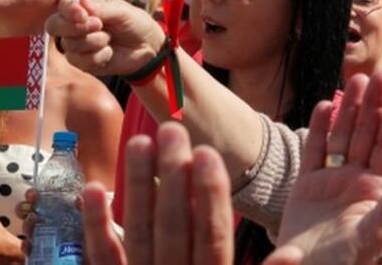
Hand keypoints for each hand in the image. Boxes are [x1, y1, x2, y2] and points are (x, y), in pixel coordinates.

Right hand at [46, 0, 164, 75]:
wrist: (148, 47)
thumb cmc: (135, 23)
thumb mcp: (122, 11)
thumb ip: (101, 9)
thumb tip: (79, 0)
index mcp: (83, 6)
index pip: (62, 5)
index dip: (68, 10)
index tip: (82, 15)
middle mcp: (74, 24)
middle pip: (53, 25)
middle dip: (75, 27)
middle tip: (99, 26)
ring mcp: (76, 43)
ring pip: (69, 44)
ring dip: (95, 42)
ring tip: (110, 38)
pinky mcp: (82, 61)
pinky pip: (80, 61)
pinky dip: (99, 56)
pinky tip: (109, 52)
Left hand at [81, 122, 233, 264]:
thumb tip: (290, 245)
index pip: (212, 235)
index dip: (211, 195)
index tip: (206, 152)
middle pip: (174, 225)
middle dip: (173, 175)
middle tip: (171, 130)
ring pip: (138, 231)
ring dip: (138, 185)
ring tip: (139, 142)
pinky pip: (103, 258)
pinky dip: (96, 225)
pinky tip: (91, 190)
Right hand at [267, 72, 381, 264]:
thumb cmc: (344, 264)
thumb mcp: (375, 232)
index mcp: (377, 192)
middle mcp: (356, 182)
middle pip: (368, 135)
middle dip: (375, 105)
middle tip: (381, 73)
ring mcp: (331, 183)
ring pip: (343, 137)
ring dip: (349, 109)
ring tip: (357, 80)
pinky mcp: (305, 187)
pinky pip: (314, 152)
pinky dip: (318, 128)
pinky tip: (325, 104)